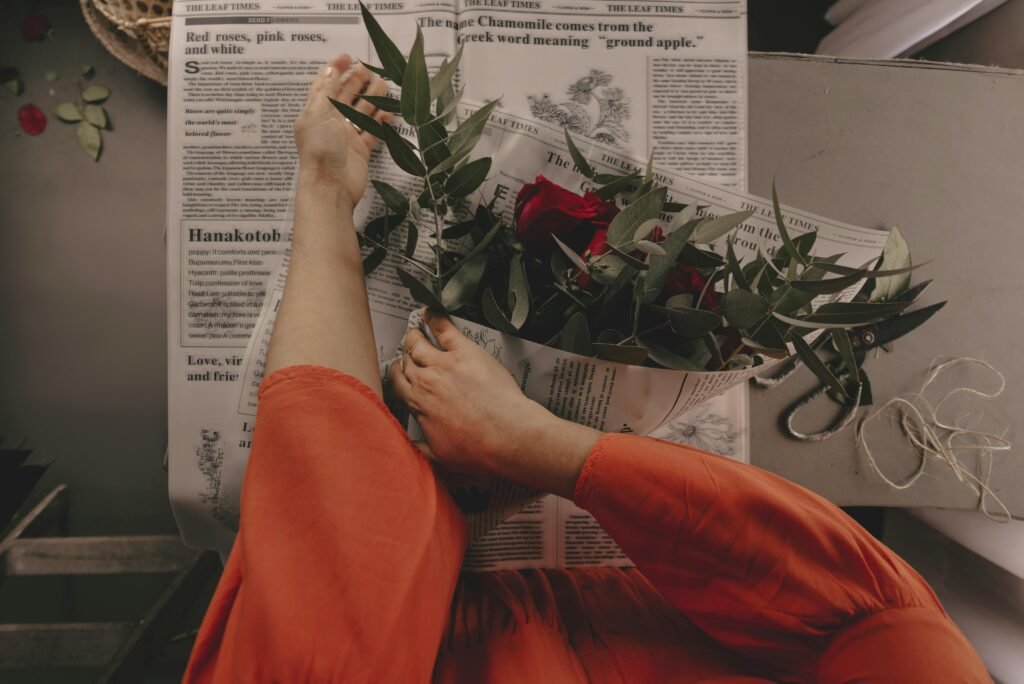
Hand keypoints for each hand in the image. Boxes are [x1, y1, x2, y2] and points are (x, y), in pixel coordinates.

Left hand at [294, 54, 390, 205]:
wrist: (330, 187)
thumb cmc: (320, 150)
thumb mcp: (319, 115)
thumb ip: (327, 92)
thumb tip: (331, 70)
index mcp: (316, 112)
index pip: (325, 85)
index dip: (335, 69)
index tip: (347, 57)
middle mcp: (330, 123)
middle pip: (345, 97)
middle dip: (356, 81)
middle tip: (370, 68)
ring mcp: (346, 137)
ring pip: (361, 112)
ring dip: (371, 98)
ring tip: (384, 85)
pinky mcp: (360, 150)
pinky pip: (372, 132)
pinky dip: (380, 122)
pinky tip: (389, 113)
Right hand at [388, 310, 599, 497]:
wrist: (506, 436)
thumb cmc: (479, 449)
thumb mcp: (441, 457)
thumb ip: (421, 448)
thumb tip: (410, 449)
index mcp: (418, 406)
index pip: (398, 383)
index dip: (397, 375)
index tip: (399, 372)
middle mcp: (426, 382)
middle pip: (406, 361)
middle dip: (405, 355)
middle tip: (408, 352)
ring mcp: (443, 365)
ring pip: (417, 344)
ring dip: (413, 337)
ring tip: (414, 332)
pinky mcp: (464, 352)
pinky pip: (444, 329)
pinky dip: (435, 318)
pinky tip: (430, 312)